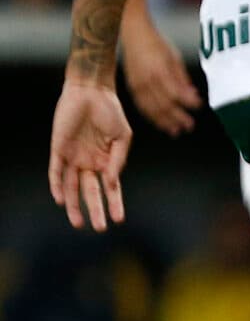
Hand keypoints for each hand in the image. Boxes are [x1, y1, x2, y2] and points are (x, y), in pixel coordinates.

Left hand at [49, 80, 131, 229]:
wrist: (91, 91)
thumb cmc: (110, 111)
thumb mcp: (123, 136)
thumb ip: (118, 160)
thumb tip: (112, 182)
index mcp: (106, 160)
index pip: (110, 188)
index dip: (115, 203)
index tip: (119, 219)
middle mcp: (89, 162)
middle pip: (90, 192)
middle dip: (94, 210)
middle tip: (99, 228)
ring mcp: (73, 157)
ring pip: (71, 187)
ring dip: (73, 206)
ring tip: (78, 223)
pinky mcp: (58, 149)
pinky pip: (56, 171)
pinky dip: (57, 186)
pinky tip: (60, 200)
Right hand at [121, 14, 199, 134]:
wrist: (132, 36)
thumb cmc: (156, 44)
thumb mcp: (174, 57)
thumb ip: (182, 77)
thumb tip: (193, 94)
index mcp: (159, 71)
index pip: (176, 92)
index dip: (188, 102)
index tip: (199, 107)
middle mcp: (147, 81)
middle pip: (164, 104)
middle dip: (177, 117)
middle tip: (189, 126)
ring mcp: (137, 86)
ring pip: (152, 109)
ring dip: (165, 122)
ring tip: (176, 131)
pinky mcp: (132, 88)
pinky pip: (142, 107)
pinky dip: (153, 117)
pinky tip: (161, 123)